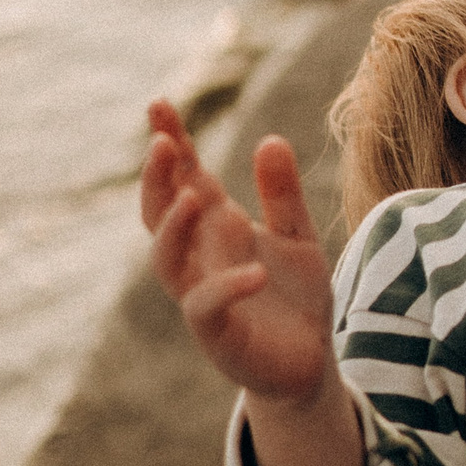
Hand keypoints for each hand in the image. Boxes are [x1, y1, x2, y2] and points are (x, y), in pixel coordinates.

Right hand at [143, 100, 336, 403]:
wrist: (308, 361)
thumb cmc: (295, 297)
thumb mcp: (298, 237)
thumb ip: (283, 194)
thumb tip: (271, 139)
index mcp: (218, 228)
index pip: (186, 178)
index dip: (172, 144)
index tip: (160, 104)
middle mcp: (200, 257)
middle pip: (161, 211)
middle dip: (158, 177)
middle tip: (163, 142)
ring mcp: (200, 293)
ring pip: (166, 258)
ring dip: (174, 225)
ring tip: (194, 195)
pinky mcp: (215, 332)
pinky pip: (207, 305)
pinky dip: (228, 286)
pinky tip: (256, 272)